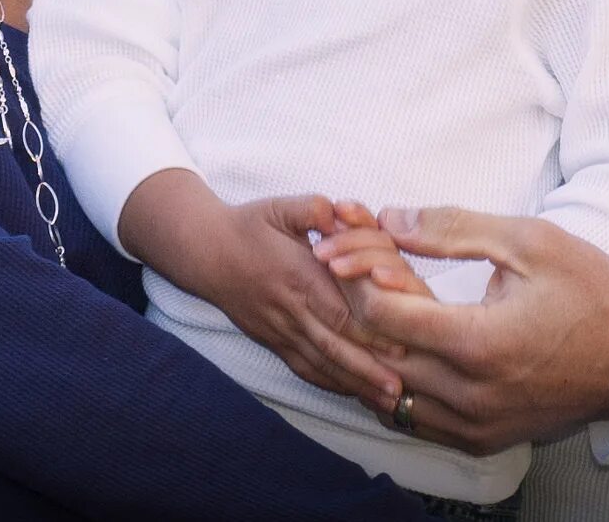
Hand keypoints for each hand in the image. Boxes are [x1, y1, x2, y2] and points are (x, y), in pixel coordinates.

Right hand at [116, 170, 402, 407]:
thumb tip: (337, 213)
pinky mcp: (272, 340)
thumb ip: (312, 209)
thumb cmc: (249, 226)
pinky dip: (329, 382)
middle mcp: (290, 309)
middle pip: (333, 346)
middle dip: (369, 369)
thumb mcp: (280, 207)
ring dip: (354, 383)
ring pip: (321, 363)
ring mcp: (280, 329)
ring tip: (387, 401)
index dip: (368, 331)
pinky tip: (352, 392)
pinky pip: (303, 367)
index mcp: (297, 276)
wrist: (206, 252)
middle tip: (402, 388)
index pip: (337, 311)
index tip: (400, 346)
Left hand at [313, 206, 608, 456]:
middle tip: (353, 265)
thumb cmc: (590, 292)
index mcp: (479, 344)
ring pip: (388, 390)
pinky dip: (396, 381)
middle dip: (356, 303)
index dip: (357, 272)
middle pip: (376, 352)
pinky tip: (400, 343)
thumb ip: (453, 230)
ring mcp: (474, 426)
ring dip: (372, 345)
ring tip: (375, 300)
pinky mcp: (480, 440)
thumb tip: (390, 218)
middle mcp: (469, 396)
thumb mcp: (529, 242)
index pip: (383, 313)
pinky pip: (414, 417)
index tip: (350, 244)